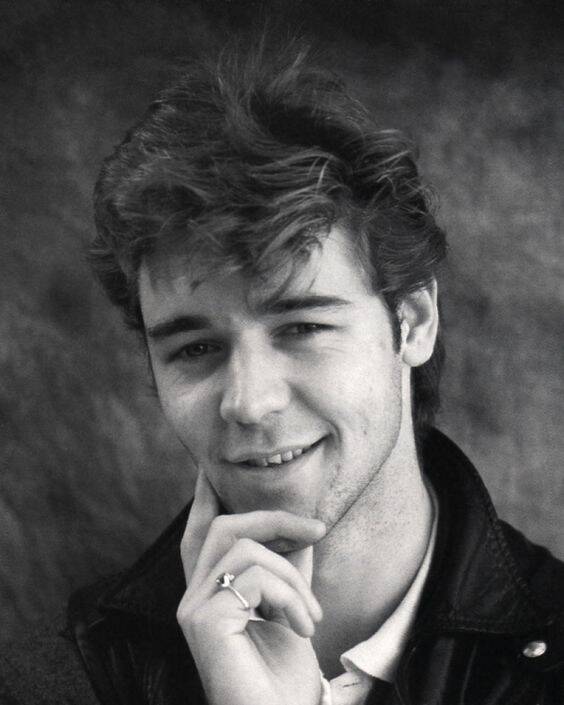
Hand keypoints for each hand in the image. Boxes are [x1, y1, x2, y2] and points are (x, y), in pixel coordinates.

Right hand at [176, 470, 325, 704]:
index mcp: (211, 594)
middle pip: (225, 527)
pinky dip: (289, 595)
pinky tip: (302, 626)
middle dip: (275, 518)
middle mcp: (193, 598)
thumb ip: (291, 568)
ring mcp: (193, 609)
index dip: (205, 497)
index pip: (202, 533)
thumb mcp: (292, 608)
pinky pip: (254, 577)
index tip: (209, 467)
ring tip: (311, 614)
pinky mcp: (202, 620)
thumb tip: (304, 528)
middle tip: (318, 529)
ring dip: (293, 574)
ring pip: (245, 548)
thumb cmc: (284, 678)